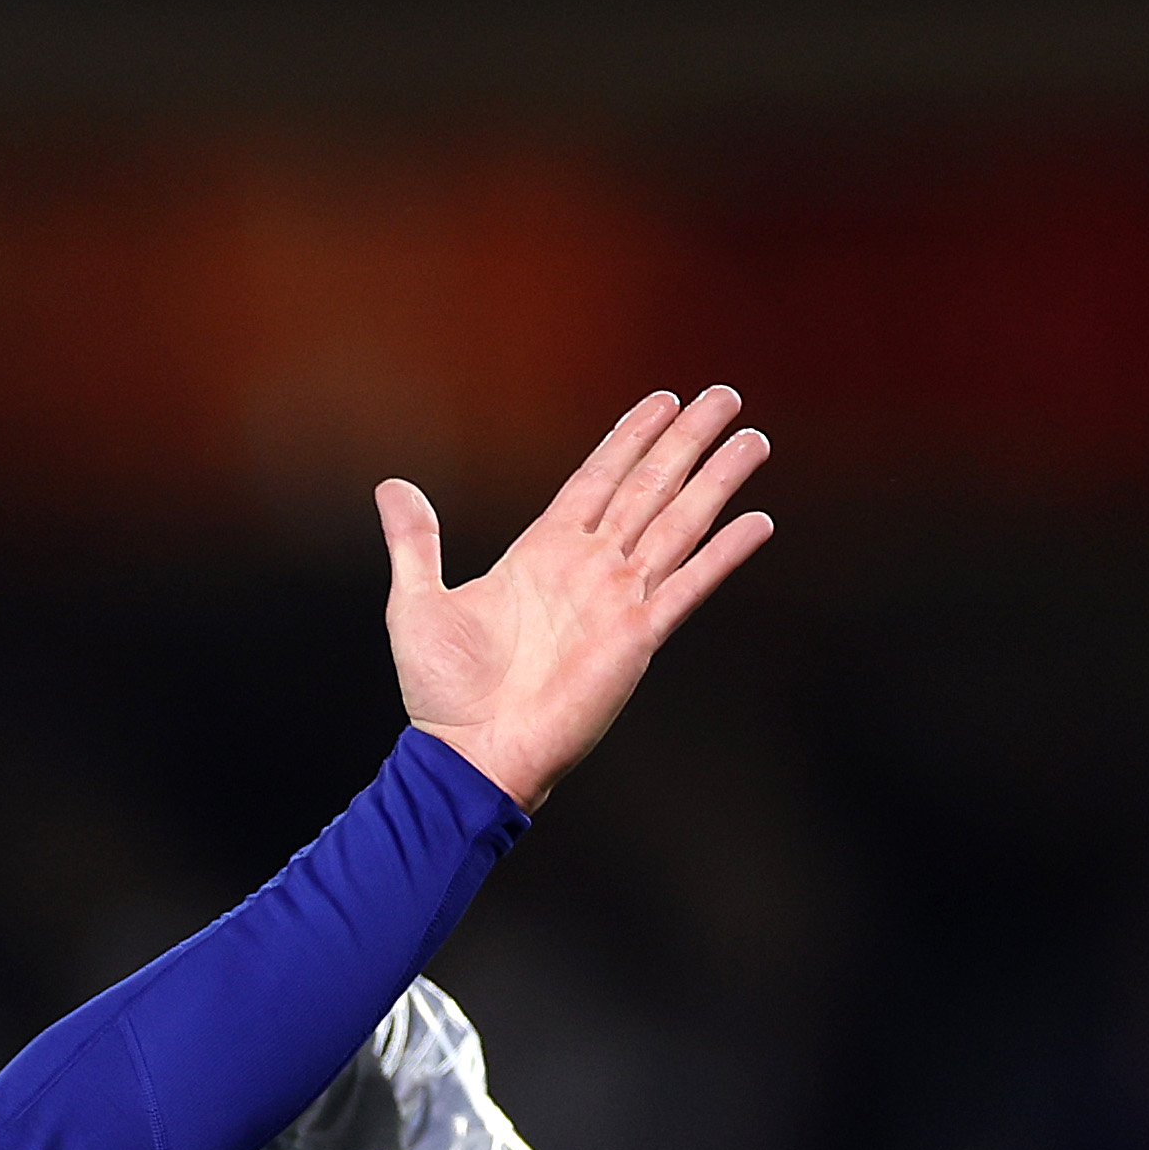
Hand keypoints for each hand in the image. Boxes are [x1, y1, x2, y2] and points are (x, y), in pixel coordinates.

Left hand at [385, 387, 772, 810]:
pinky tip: (758, 523)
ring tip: (753, 438)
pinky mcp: (635, 638)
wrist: (468, 753)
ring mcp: (616, 601)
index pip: (597, 478)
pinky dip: (722, 555)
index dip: (630, 438)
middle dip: (686, 441)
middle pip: (648, 487)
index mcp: (542, 553)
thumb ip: (415, 542)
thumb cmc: (443, 692)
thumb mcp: (416, 602)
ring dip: (716, 481)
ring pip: (678, 523)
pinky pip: (687, 587)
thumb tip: (390, 486)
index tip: (662, 401)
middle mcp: (587, 569)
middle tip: (724, 396)